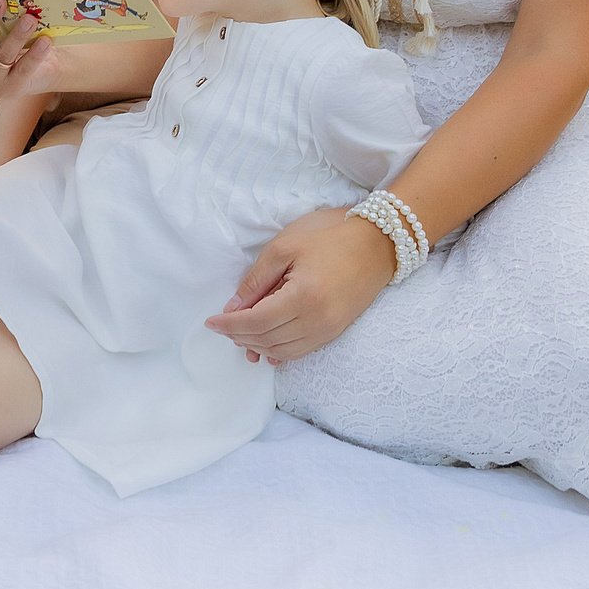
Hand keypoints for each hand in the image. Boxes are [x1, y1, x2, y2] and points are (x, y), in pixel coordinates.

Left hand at [202, 207, 397, 363]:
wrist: (377, 243)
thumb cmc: (329, 236)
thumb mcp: (284, 248)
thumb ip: (256, 281)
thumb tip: (233, 308)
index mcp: (303, 297)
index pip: (256, 322)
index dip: (230, 325)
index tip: (210, 322)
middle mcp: (318, 320)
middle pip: (267, 340)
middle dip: (239, 336)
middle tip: (221, 327)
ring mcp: (330, 330)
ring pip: (283, 351)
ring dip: (257, 347)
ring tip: (238, 336)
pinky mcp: (337, 331)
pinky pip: (302, 351)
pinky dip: (280, 352)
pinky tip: (265, 349)